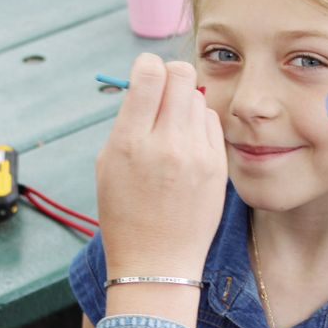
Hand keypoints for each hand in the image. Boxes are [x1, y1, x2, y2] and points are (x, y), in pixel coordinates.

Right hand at [95, 54, 226, 325]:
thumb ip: (128, 120)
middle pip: (182, 75)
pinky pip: (212, 122)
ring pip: (199, 97)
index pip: (149, 73)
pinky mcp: (218, 166)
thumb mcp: (108, 164)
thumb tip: (148, 83)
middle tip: (164, 92)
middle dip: (170, 76)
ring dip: (185, 103)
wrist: (157, 260)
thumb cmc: (125, 212)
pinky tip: (188, 147)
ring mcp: (197, 155)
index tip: (145, 75)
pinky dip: (199, 125)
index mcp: (130, 141)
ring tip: (173, 129)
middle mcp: (166, 144)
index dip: (147, 66)